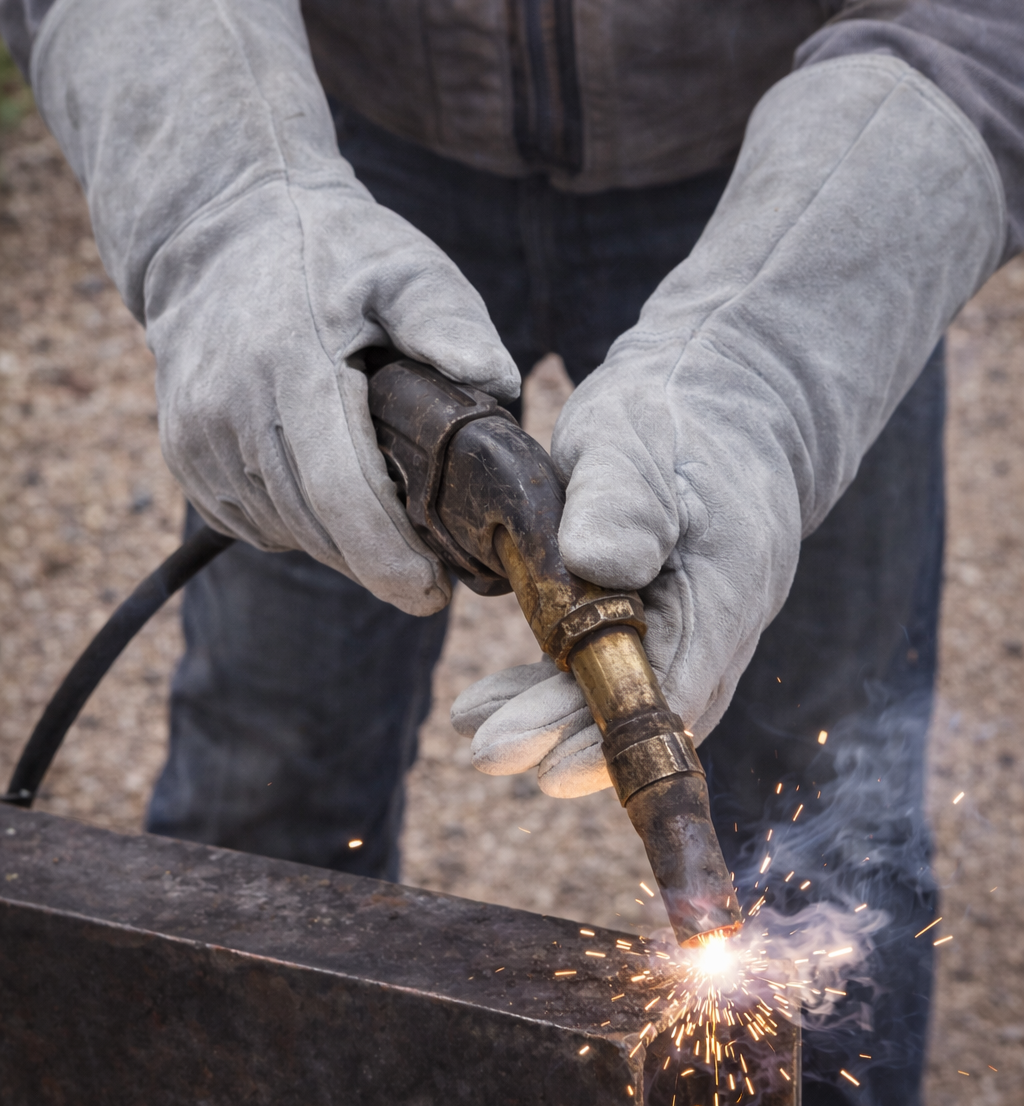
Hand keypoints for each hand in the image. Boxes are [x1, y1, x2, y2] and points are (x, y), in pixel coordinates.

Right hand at [148, 186, 516, 615]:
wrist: (217, 231)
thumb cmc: (330, 251)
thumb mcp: (402, 266)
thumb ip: (447, 321)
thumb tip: (496, 382)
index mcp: (290, 367)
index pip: (339, 494)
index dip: (387, 558)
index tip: (431, 594)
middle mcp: (229, 411)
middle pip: (315, 527)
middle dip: (377, 562)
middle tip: (431, 574)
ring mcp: (197, 438)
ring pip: (285, 531)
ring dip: (341, 545)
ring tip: (387, 529)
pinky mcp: (183, 455)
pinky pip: (254, 521)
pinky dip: (300, 525)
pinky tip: (330, 494)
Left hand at [453, 55, 1003, 792]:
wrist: (713, 401)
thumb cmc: (675, 416)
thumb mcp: (639, 438)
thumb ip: (624, 499)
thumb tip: (600, 562)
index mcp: (728, 582)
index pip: (680, 686)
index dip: (619, 739)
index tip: (556, 768)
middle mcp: (713, 619)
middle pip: (645, 707)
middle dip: (568, 738)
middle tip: (490, 753)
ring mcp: (683, 623)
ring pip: (622, 697)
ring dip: (552, 721)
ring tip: (479, 738)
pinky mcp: (646, 614)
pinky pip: (602, 669)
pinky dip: (549, 687)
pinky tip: (493, 701)